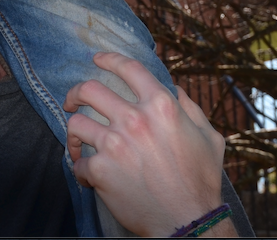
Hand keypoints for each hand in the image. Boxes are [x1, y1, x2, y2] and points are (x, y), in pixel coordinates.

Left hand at [63, 52, 231, 238]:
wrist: (190, 224)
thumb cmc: (201, 181)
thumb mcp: (209, 137)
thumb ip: (190, 108)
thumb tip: (174, 89)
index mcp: (161, 106)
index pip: (128, 68)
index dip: (109, 59)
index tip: (97, 59)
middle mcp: (135, 119)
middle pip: (89, 89)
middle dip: (75, 92)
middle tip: (72, 100)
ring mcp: (115, 143)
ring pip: (76, 123)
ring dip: (73, 131)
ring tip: (76, 139)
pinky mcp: (101, 169)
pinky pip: (78, 162)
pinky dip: (79, 168)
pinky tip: (86, 173)